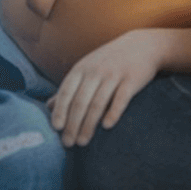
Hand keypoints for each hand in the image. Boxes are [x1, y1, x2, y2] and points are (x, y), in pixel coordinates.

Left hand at [47, 30, 162, 146]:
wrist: (142, 46)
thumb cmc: (109, 61)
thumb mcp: (86, 69)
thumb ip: (69, 88)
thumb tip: (49, 107)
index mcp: (82, 68)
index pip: (67, 91)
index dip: (60, 109)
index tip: (56, 128)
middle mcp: (96, 71)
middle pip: (81, 100)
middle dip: (72, 123)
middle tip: (68, 143)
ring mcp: (114, 74)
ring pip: (98, 102)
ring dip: (89, 124)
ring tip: (82, 142)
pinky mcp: (132, 79)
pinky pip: (121, 98)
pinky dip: (113, 112)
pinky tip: (106, 126)